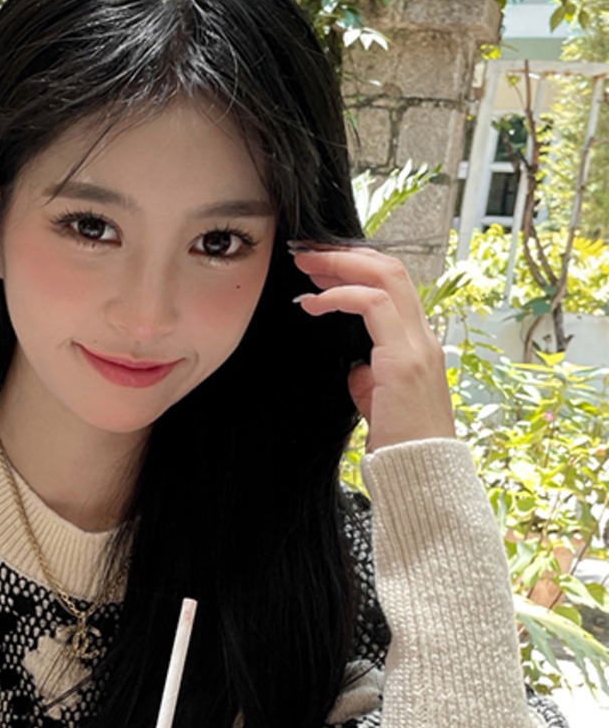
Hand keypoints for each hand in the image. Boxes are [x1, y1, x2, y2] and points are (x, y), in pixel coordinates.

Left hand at [289, 242, 455, 451]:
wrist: (419, 473)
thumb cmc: (400, 443)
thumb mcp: (379, 402)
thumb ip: (370, 379)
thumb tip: (355, 367)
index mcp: (416, 343)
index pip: (392, 285)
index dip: (356, 267)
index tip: (320, 267)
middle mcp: (422, 337)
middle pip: (390, 269)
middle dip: (344, 255)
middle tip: (307, 254)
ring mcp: (417, 345)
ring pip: (385, 276)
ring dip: (339, 266)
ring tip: (305, 270)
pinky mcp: (404, 359)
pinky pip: (373, 305)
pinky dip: (340, 296)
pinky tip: (314, 304)